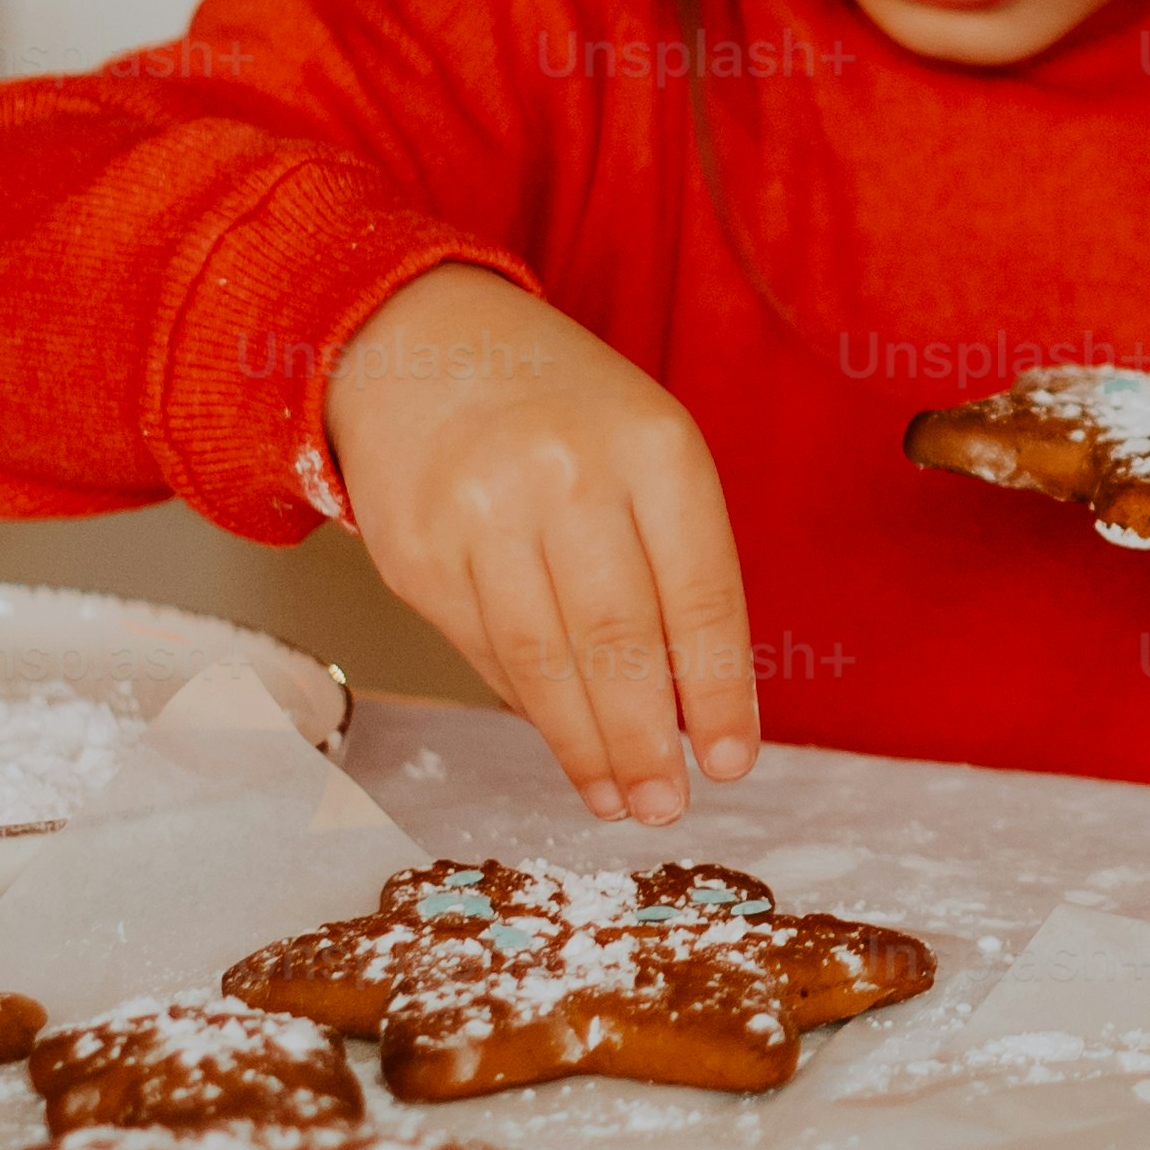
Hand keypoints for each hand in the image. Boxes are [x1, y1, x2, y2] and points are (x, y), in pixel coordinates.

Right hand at [315, 266, 756, 826]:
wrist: (416, 342)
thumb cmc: (561, 409)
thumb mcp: (646, 447)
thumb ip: (677, 561)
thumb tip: (698, 709)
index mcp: (653, 444)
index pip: (700, 593)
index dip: (720, 692)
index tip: (733, 762)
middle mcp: (566, 474)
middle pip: (619, 640)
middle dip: (648, 742)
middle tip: (667, 807)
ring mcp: (480, 513)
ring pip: (544, 661)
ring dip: (586, 747)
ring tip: (617, 800)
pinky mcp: (415, 552)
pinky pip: (483, 652)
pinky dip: (528, 706)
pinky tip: (560, 741)